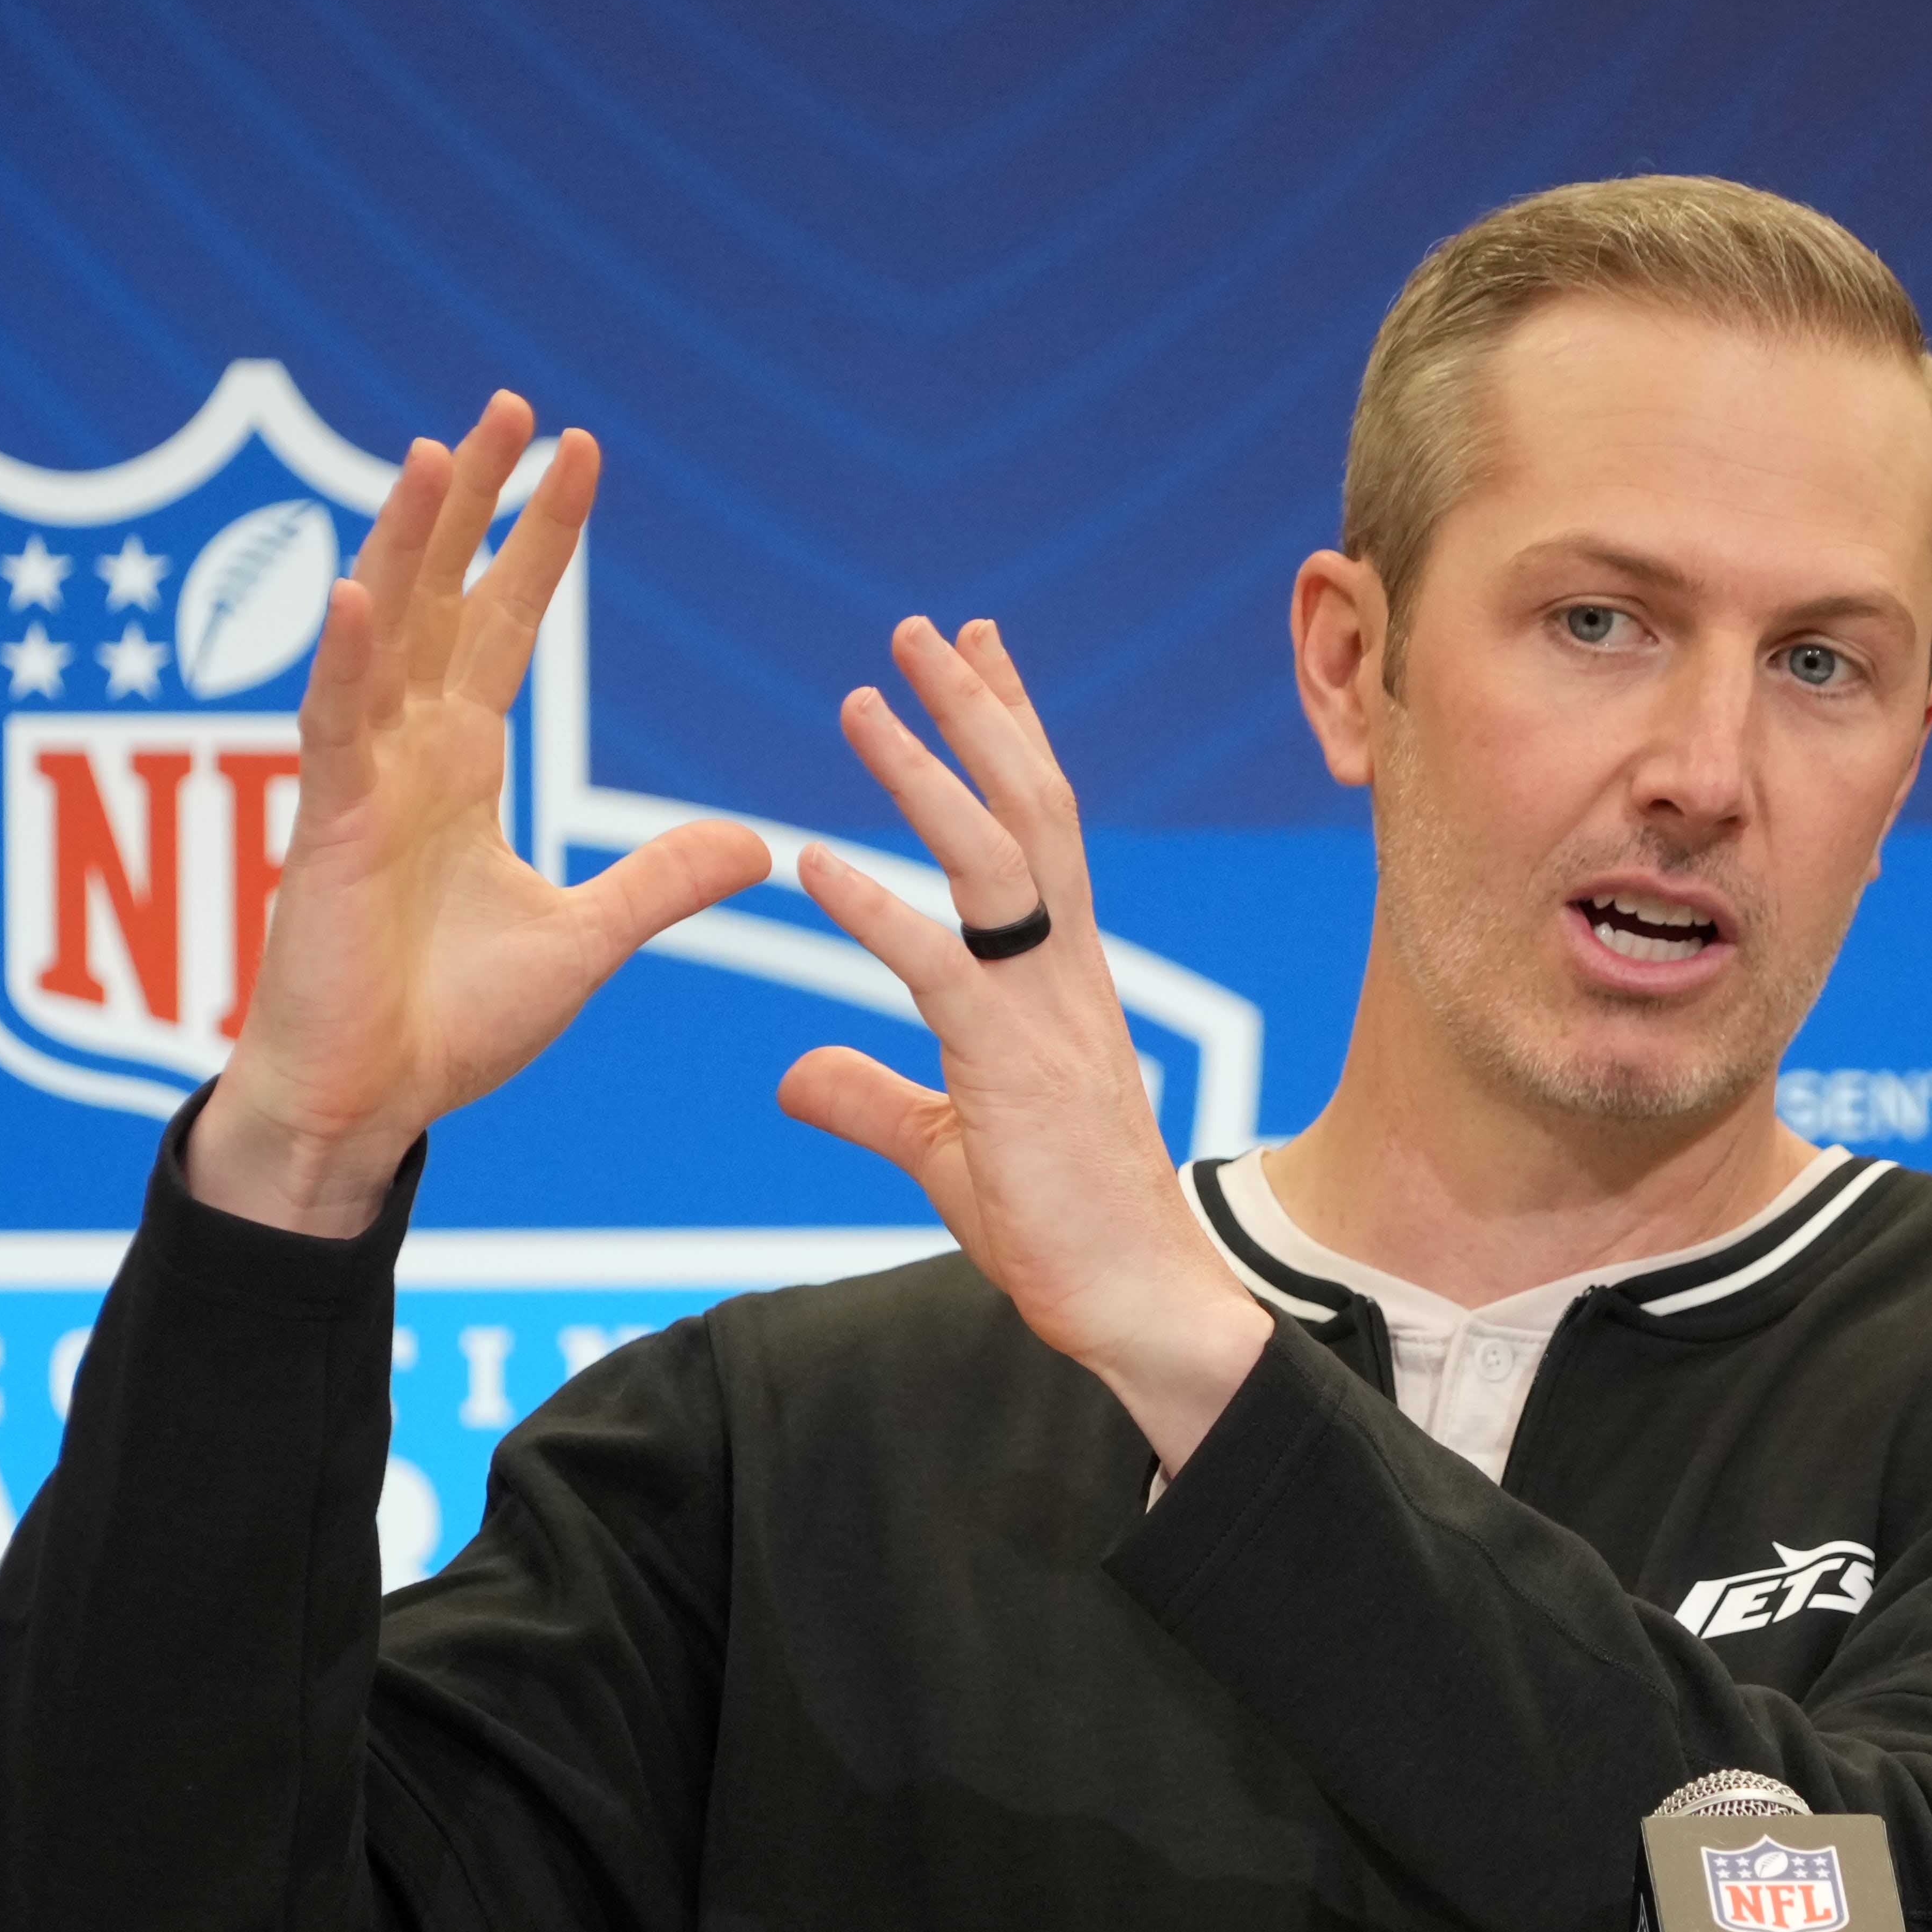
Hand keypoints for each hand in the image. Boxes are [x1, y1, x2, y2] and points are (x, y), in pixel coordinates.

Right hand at [188, 393, 771, 1234]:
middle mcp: (408, 753)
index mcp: (462, 769)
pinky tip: (359, 592)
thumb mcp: (585, 942)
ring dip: (408, 541)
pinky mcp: (326, 827)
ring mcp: (360, 781)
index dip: (540, 540)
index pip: (506, 625)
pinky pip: (332, 725)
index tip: (578, 453)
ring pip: (384, 632)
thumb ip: (660, 882)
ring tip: (438, 448)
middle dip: (477, 500)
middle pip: (444, 595)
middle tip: (513, 403)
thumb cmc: (448, 1025)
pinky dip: (344, 659)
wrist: (370, 1108)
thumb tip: (755, 842)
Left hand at [778, 618, 1272, 1470]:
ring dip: (927, 774)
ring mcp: (1048, 1019)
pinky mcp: (1014, 1071)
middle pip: (1031, 811)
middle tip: (923, 628)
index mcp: (1062, 981)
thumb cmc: (1062, 1230)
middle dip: (978, 712)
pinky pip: (941, 971)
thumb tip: (794, 1075)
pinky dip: (877, 912)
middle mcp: (1067, 977)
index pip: (1042, 828)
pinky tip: (815, 865)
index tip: (980, 652)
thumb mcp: (950, 1149)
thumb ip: (873, 1101)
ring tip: (863, 700)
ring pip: (998, 863)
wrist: (1137, 1303)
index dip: (1011, 733)